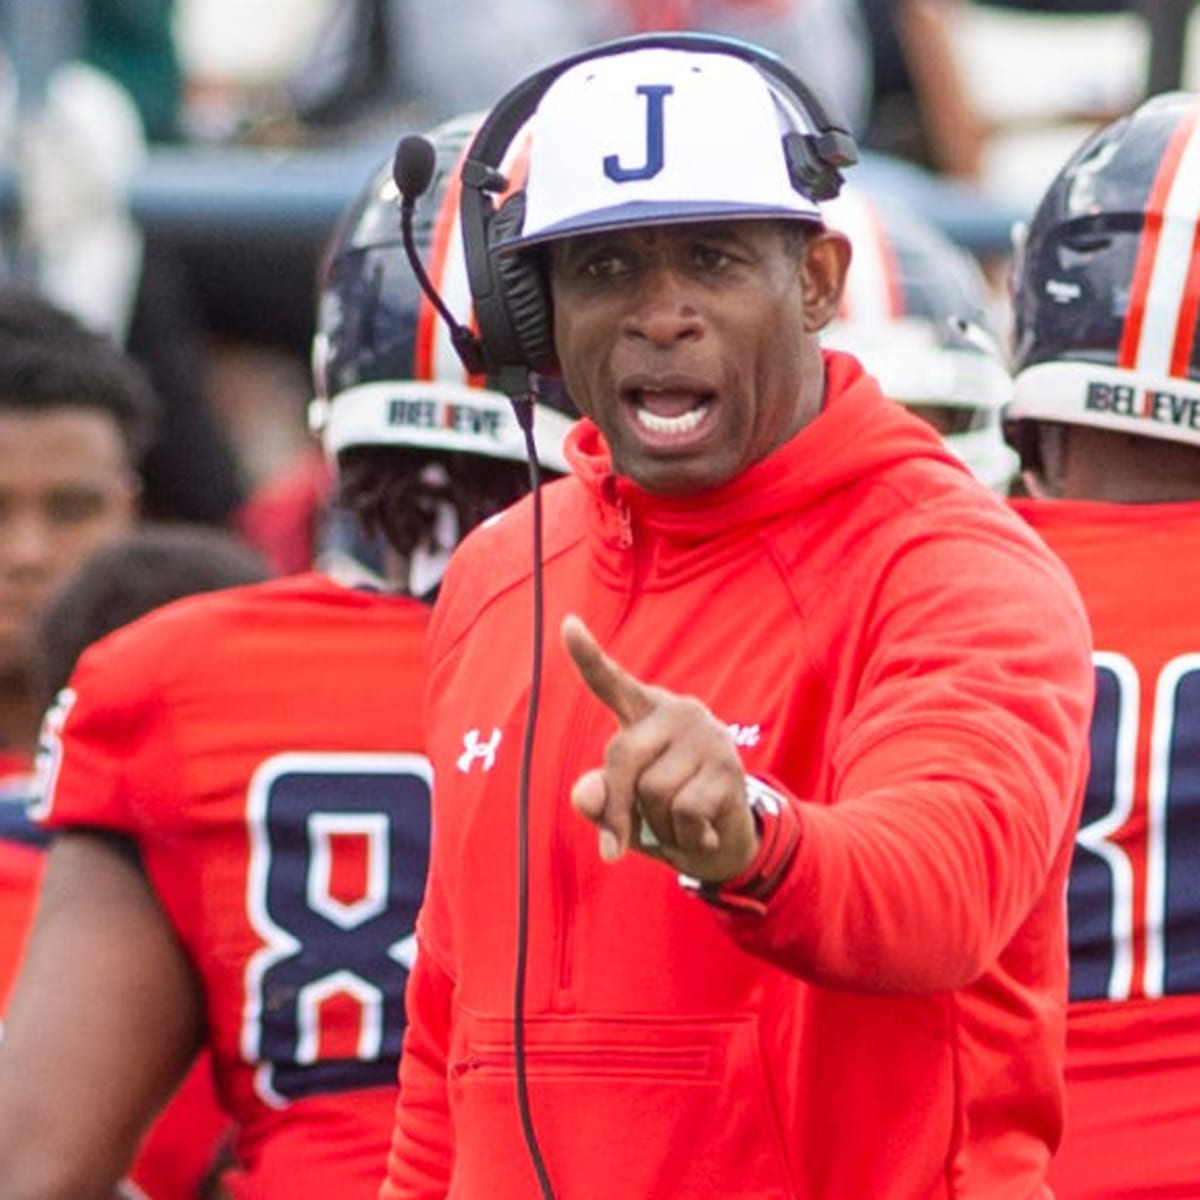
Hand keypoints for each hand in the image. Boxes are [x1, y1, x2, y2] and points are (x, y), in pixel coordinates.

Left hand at [562, 614, 759, 882]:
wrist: (724, 843)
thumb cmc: (663, 815)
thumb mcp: (624, 810)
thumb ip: (600, 799)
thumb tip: (583, 795)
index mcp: (643, 713)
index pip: (610, 682)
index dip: (587, 656)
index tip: (568, 625)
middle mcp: (676, 712)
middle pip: (622, 758)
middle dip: (617, 811)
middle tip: (615, 848)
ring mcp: (706, 735)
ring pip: (654, 792)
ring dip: (659, 827)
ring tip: (678, 826)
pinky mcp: (728, 766)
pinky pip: (684, 812)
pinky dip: (685, 837)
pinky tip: (702, 832)